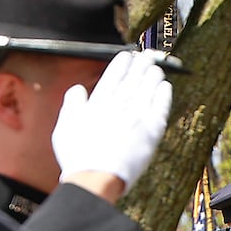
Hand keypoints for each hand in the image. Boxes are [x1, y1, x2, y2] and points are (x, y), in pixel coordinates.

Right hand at [51, 51, 171, 190]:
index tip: (127, 55)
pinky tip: (166, 87)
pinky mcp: (151, 131)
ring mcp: (137, 117)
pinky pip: (160, 108)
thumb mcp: (65, 125)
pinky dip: (163, 95)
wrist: (97, 176)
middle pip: (133, 79)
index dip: (122, 63)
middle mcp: (119, 105)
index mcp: (98, 101)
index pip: (113, 75)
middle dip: (141, 65)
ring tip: (157, 67)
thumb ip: (72, 103)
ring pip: (148, 90)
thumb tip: (77, 89)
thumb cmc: (79, 156)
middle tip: (147, 55)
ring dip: (153, 76)